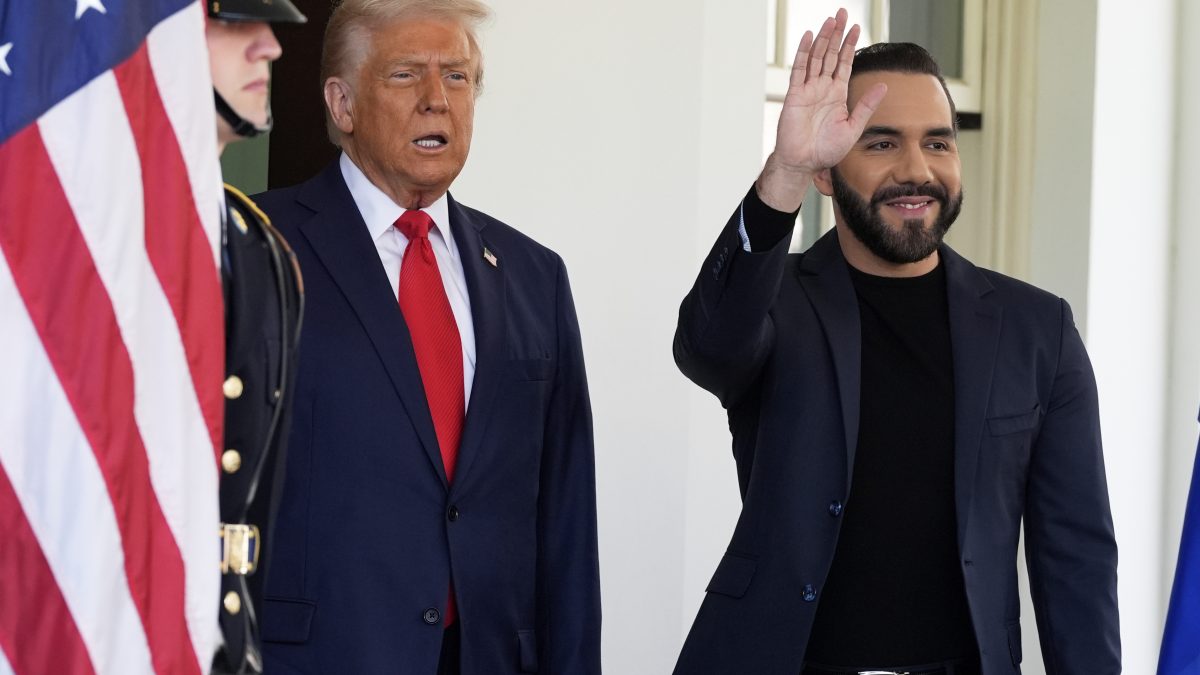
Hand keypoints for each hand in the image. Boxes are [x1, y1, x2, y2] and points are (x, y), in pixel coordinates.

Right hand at [756, 8, 886, 211]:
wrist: (804, 163)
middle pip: (830, 54)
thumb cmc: (826, 150)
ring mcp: (808, 90)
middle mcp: (822, 88)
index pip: (844, 63)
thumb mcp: (853, 127)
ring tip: (830, 20)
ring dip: (823, 38)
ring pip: (816, 57)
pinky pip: (799, 70)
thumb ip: (866, 105)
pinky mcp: (795, 95)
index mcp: (837, 94)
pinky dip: (803, 53)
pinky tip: (808, 37)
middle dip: (837, 34)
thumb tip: (884, 86)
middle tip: (842, 13)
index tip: (856, 27)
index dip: (850, 45)